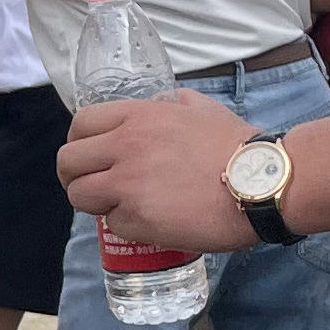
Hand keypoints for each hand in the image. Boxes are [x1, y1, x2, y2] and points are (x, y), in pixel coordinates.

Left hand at [56, 90, 258, 251]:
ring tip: (118, 206)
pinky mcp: (139, 219)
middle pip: (68, 162)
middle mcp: (126, 146)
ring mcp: (129, 184)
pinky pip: (113, 224)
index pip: (80, 125)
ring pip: (80, 196)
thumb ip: (172, 104)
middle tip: (92, 186)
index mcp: (138, 116)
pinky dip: (126, 225)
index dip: (78, 143)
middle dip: (73, 176)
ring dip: (95, 203)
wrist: (261, 183)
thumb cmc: (237, 146)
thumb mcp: (201, 108)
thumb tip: (162, 104)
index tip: (88, 156)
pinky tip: (150, 221)